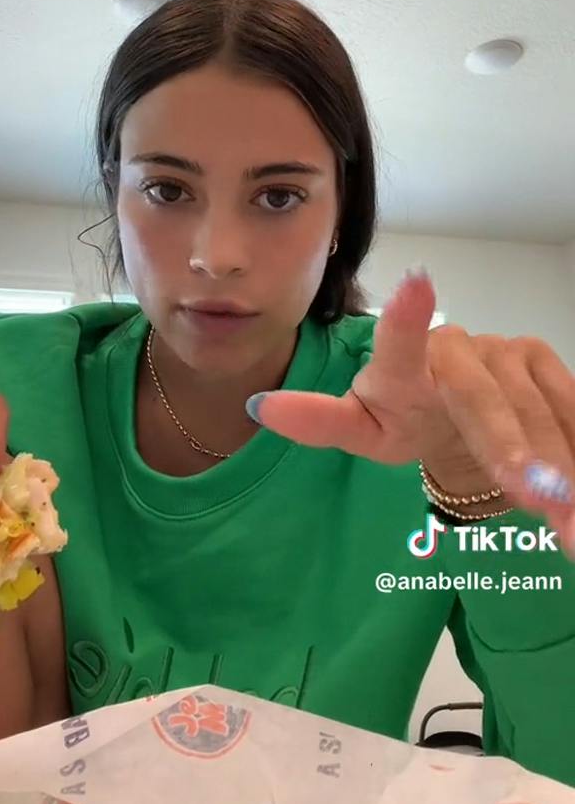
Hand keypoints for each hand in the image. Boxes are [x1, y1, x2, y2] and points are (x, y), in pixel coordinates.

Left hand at [252, 270, 574, 540]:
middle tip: (539, 498)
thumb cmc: (403, 421)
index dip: (404, 318)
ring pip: (534, 410)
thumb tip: (259, 406)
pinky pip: (565, 404)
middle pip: (486, 402)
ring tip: (569, 519)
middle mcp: (452, 349)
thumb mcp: (361, 432)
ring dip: (559, 466)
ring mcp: (500, 349)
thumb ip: (318, 423)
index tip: (416, 284)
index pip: (397, 344)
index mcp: (397, 367)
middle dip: (516, 452)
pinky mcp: (539, 357)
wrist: (455, 419)